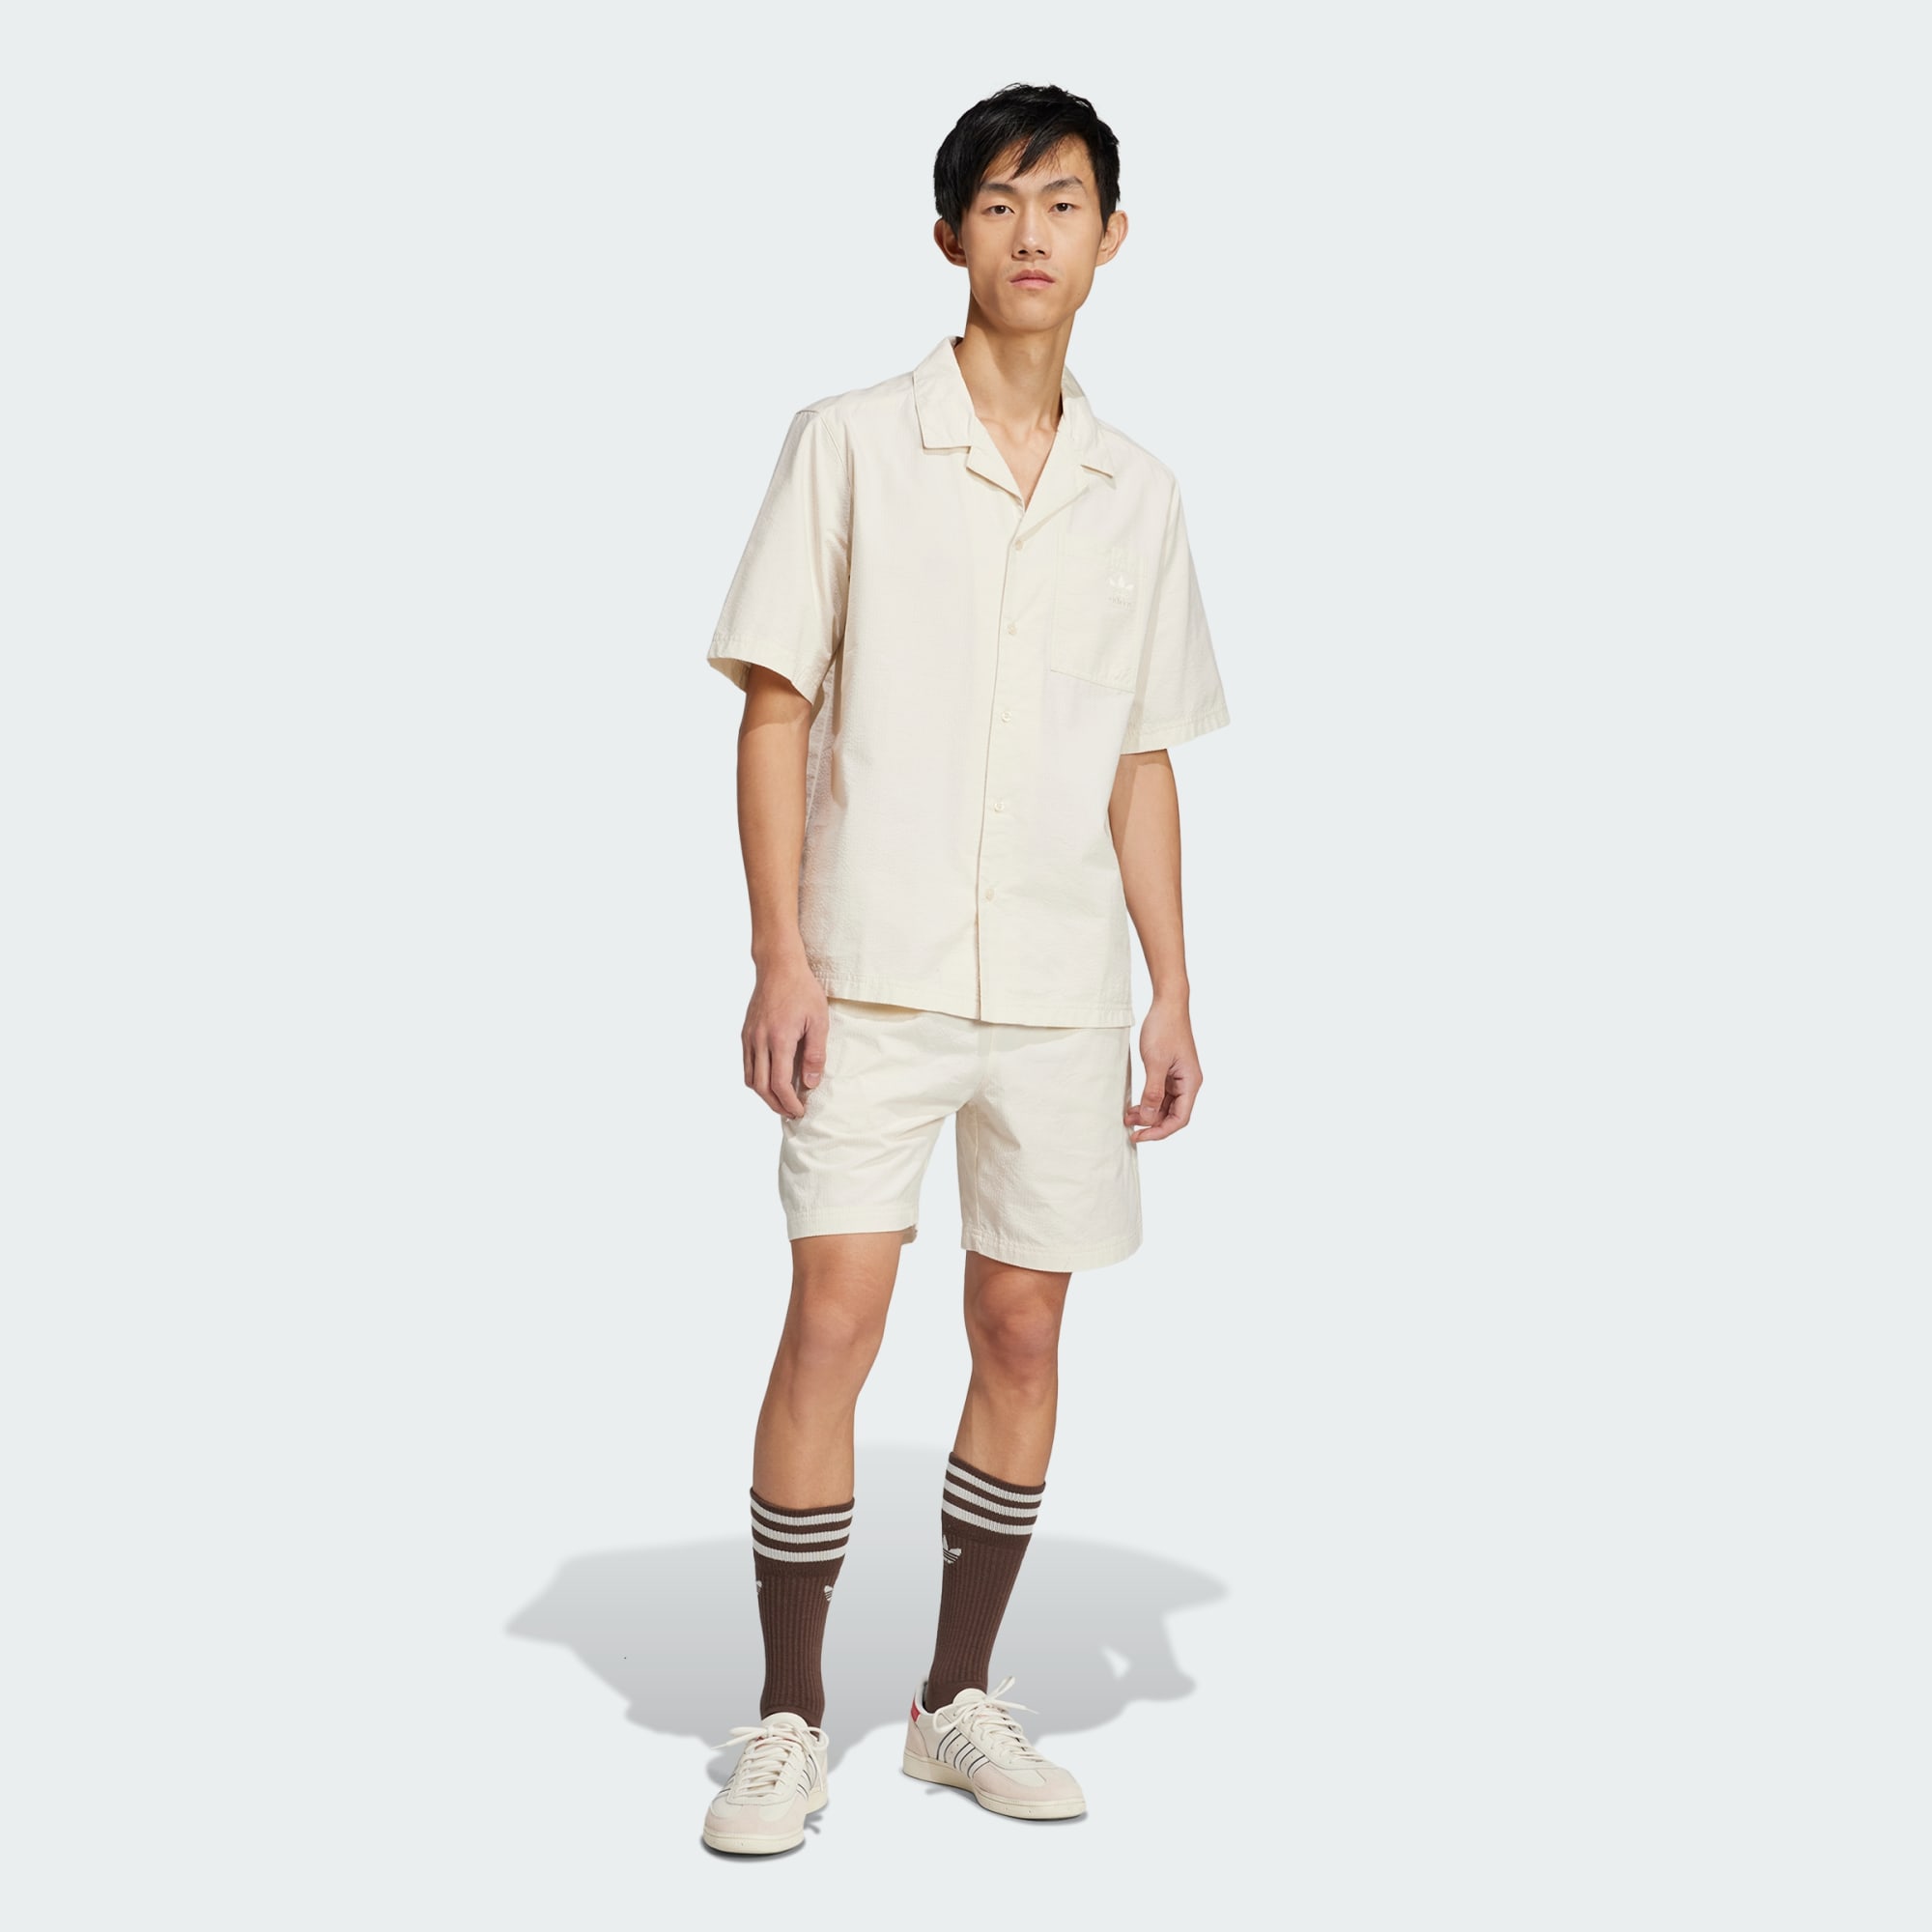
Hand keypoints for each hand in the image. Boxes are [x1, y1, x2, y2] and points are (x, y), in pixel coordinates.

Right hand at [742, 960, 828, 1118]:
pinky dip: (756, 1079)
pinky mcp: (745, 1033)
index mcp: (779, 1039)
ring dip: (764, 1095)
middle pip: (761, 1087)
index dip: (789, 1102)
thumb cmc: (802, 990)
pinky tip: (770, 1080)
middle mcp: (759, 1041)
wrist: (778, 966)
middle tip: (791, 1112)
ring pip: (750, 1078)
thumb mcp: (818, 1021)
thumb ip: (815, 1054)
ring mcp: (749, 1037)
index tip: (800, 1110)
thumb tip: (810, 1083)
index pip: (778, 1083)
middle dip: (776, 1105)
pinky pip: (747, 1064)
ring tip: (781, 1101)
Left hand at [1127, 997, 1202, 1141]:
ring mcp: (1179, 1078)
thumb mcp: (1155, 1063)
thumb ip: (1153, 1093)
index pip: (1180, 1118)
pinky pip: (1160, 1094)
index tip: (1140, 1136)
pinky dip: (1148, 1101)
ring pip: (1165, 1105)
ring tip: (1128, 1118)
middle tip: (1131, 1131)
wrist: (1167, 1004)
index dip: (1160, 1131)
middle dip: (1152, 1124)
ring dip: (1148, 1114)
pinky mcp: (1170, 1071)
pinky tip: (1133, 1105)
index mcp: (1191, 1083)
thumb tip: (1150, 1119)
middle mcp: (1188, 1083)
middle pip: (1173, 1115)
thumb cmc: (1164, 1029)